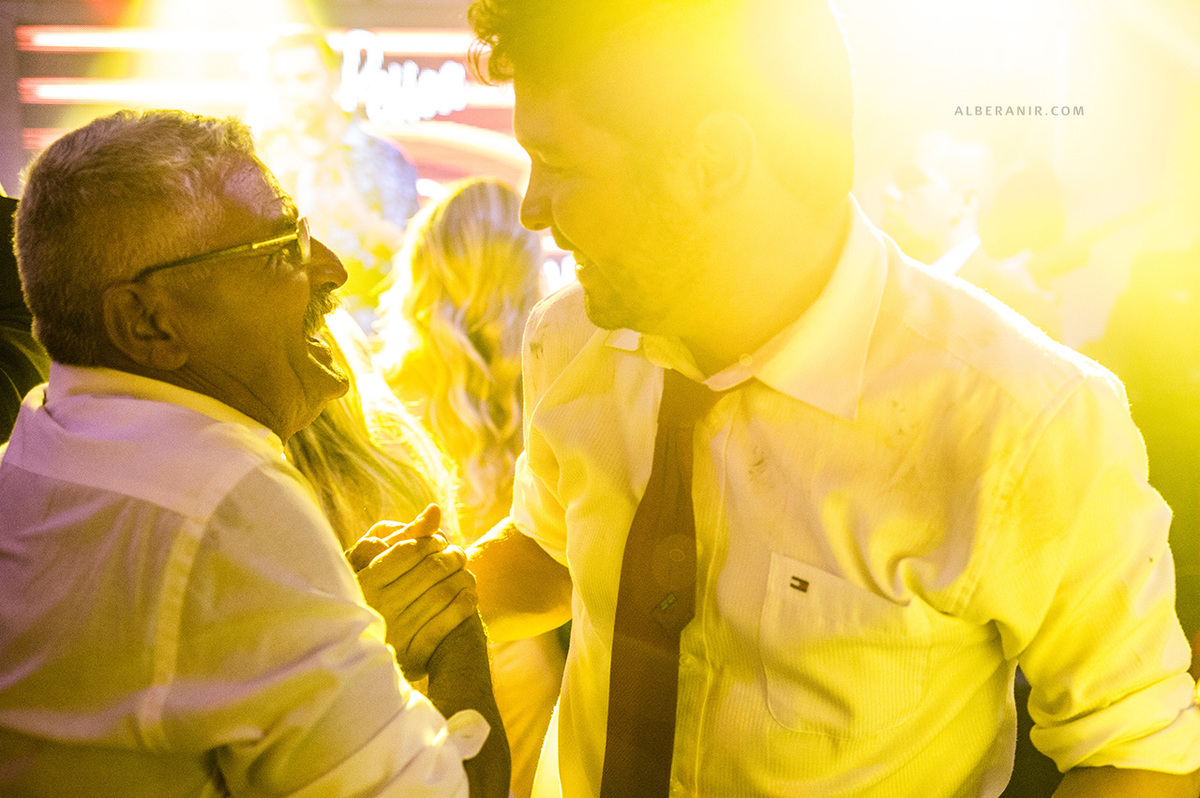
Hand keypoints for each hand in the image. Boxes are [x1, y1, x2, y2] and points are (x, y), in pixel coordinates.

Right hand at [347, 505, 478, 680]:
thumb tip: (436, 510)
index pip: (409, 550)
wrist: (363, 652)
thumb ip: (409, 535)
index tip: (440, 541)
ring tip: (466, 573)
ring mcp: (396, 631)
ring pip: (443, 594)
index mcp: (365, 581)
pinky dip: (464, 605)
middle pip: (431, 570)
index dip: (431, 542)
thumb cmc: (375, 593)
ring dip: (463, 578)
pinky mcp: (412, 653)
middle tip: (459, 554)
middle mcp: (378, 605)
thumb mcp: (379, 562)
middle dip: (452, 557)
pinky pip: (447, 623)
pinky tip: (469, 595)